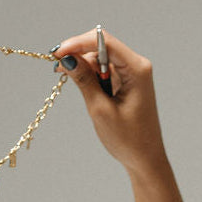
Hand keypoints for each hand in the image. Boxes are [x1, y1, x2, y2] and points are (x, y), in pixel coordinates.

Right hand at [53, 29, 167, 176]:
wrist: (145, 159)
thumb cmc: (128, 139)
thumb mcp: (100, 109)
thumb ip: (84, 81)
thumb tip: (68, 59)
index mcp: (137, 69)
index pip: (104, 42)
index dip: (78, 43)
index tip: (57, 53)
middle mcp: (137, 66)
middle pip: (102, 46)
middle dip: (78, 52)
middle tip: (56, 65)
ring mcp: (132, 74)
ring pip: (100, 57)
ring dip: (82, 63)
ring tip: (64, 74)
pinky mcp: (126, 82)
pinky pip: (104, 69)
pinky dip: (89, 72)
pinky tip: (76, 79)